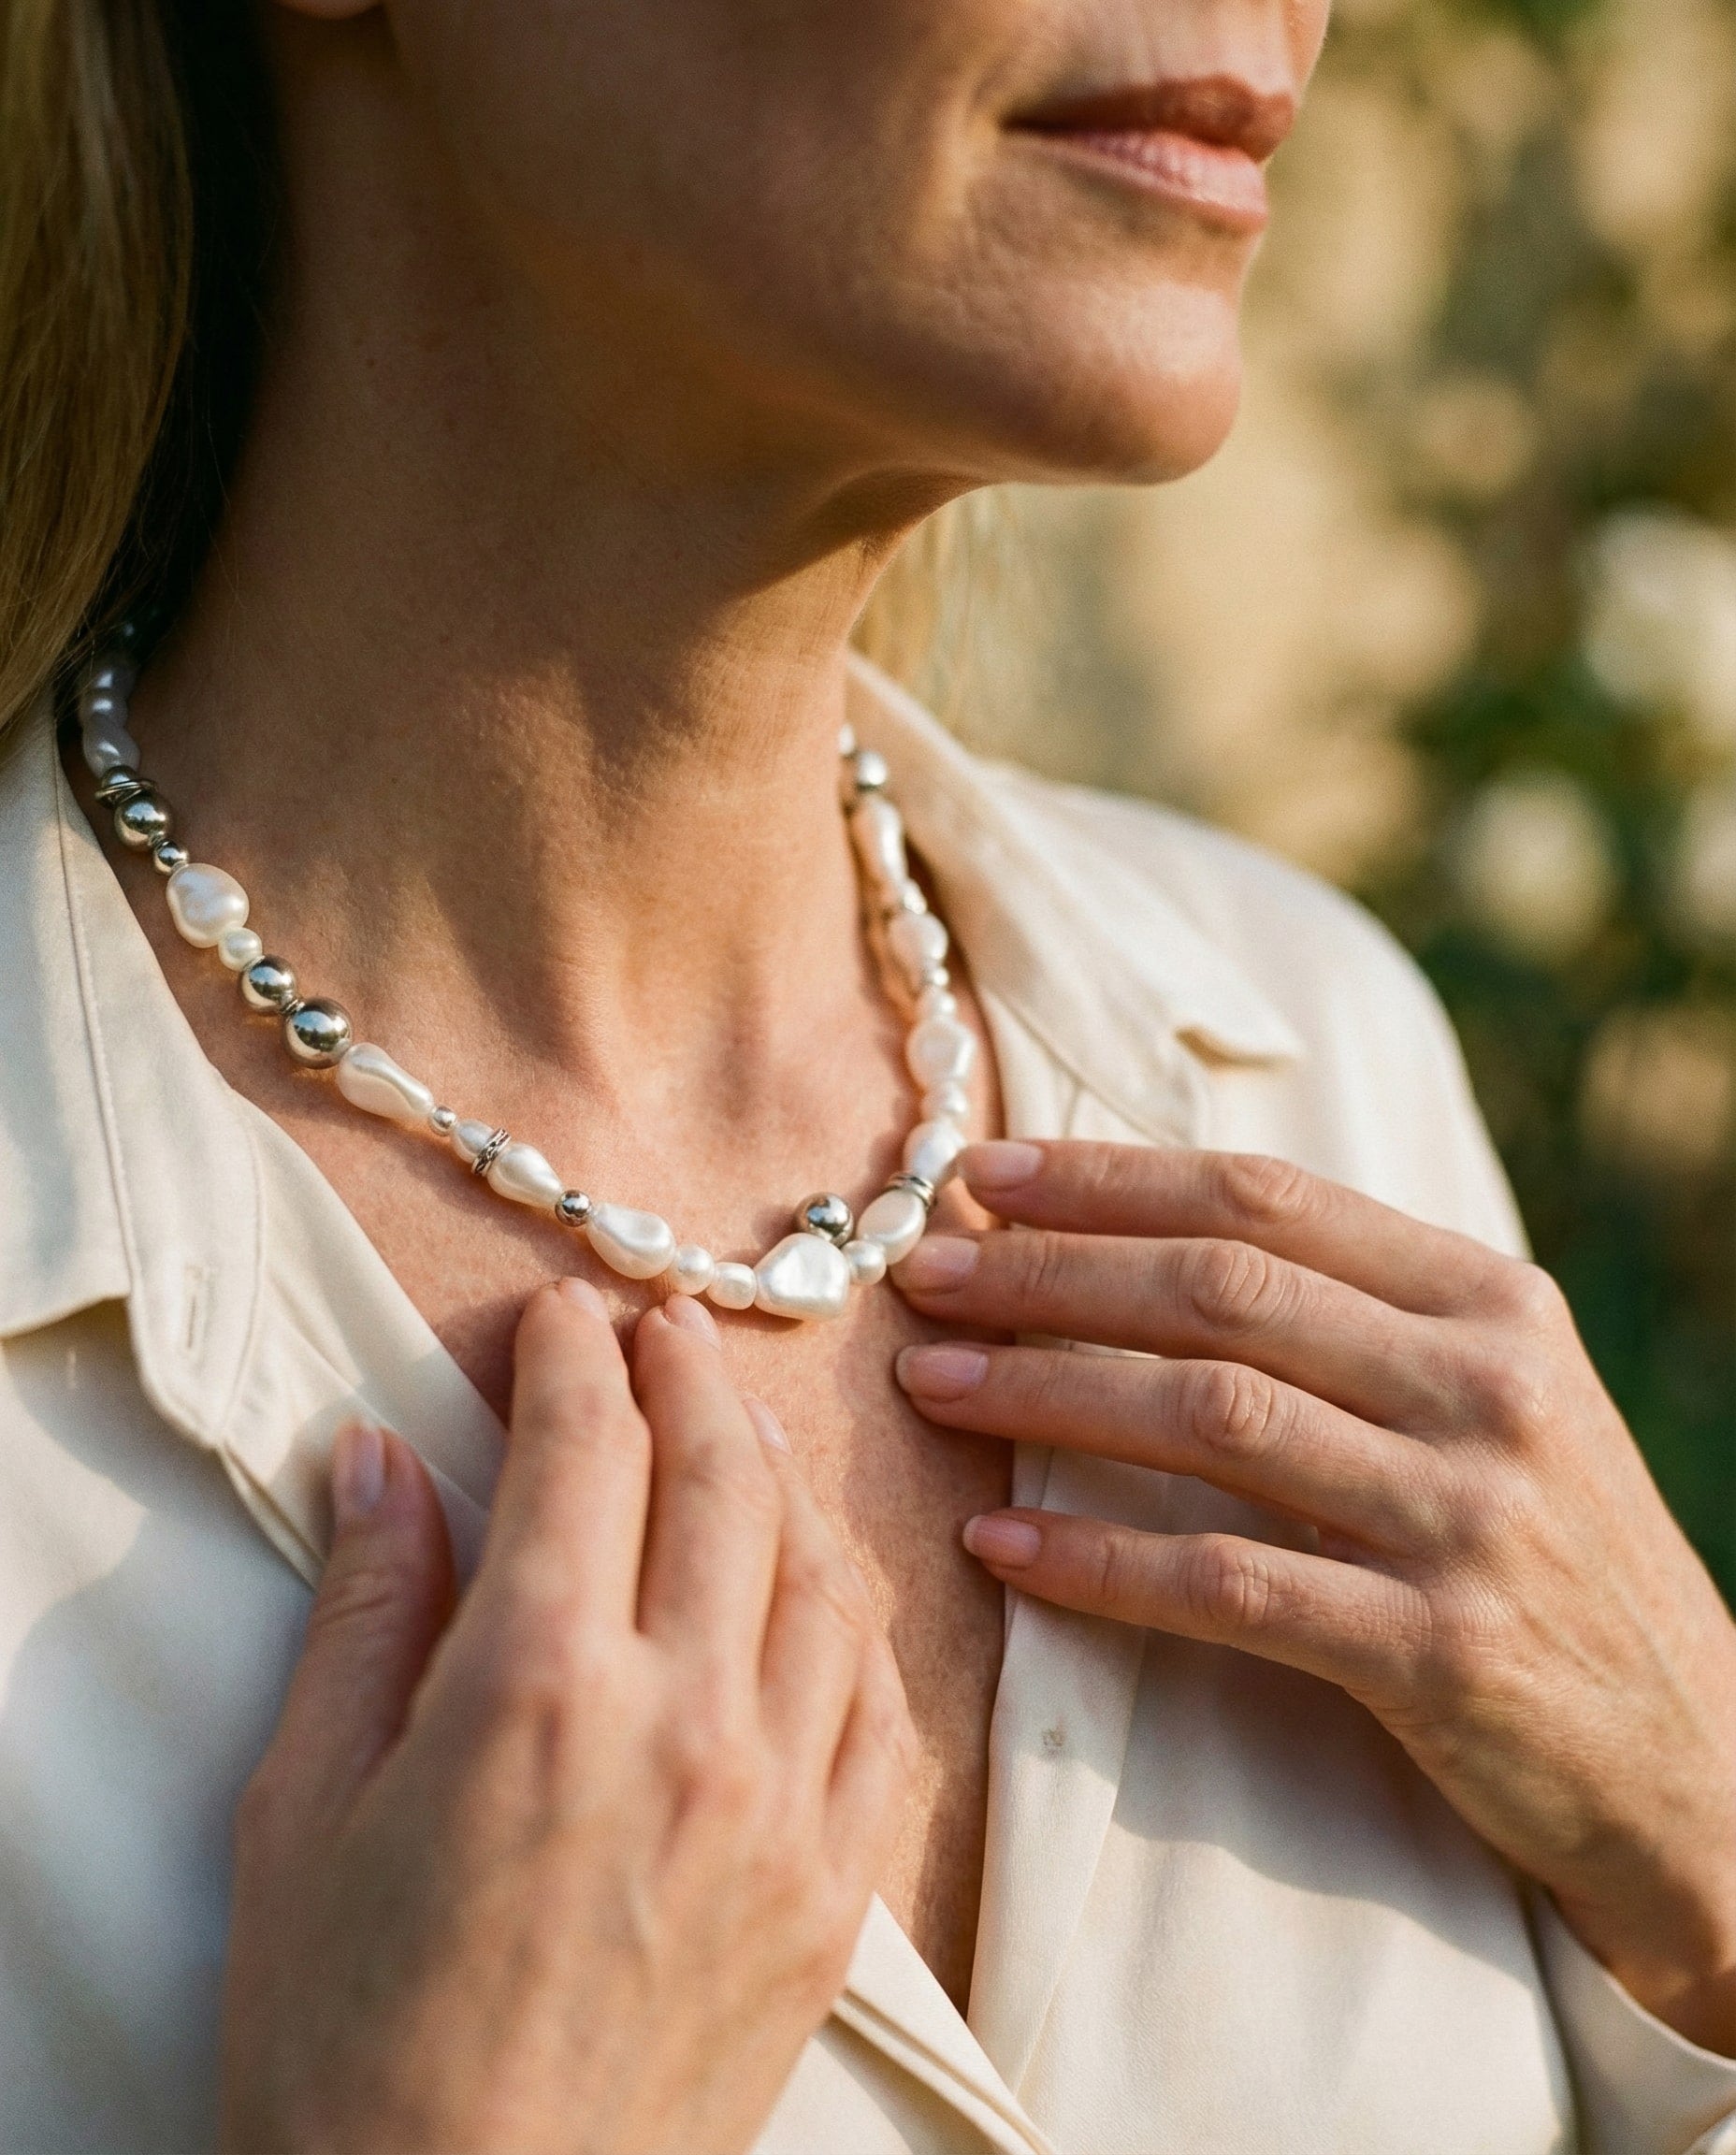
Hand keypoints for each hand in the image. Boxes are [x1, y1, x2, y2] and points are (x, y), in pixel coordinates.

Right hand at [220, 1285, 912, 2154]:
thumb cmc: (347, 2043)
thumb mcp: (302, 1811)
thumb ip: (367, 1611)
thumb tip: (387, 1458)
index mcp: (539, 1688)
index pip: (586, 1451)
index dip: (572, 1359)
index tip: (559, 1316)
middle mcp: (687, 1723)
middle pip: (720, 1480)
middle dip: (688, 1374)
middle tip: (662, 1324)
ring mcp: (782, 1808)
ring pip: (821, 1576)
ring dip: (780, 1474)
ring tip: (740, 1422)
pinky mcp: (833, 1892)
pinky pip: (880, 1705)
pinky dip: (854, 1614)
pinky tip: (821, 1583)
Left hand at [893, 1139, 1735, 2053]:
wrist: (1695, 1762)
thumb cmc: (1549, 1558)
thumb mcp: (1490, 1401)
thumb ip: (1354, 1317)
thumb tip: (1145, 1239)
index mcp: (1489, 1301)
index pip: (1267, 1199)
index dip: (1111, 1178)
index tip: (985, 1173)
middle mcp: (1486, 1388)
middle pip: (1220, 1292)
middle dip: (1049, 1272)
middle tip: (923, 1274)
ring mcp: (1466, 1517)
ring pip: (1210, 1418)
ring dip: (1046, 1394)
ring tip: (931, 1387)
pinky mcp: (1438, 1650)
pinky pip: (1228, 1585)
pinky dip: (1097, 1564)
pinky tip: (998, 1548)